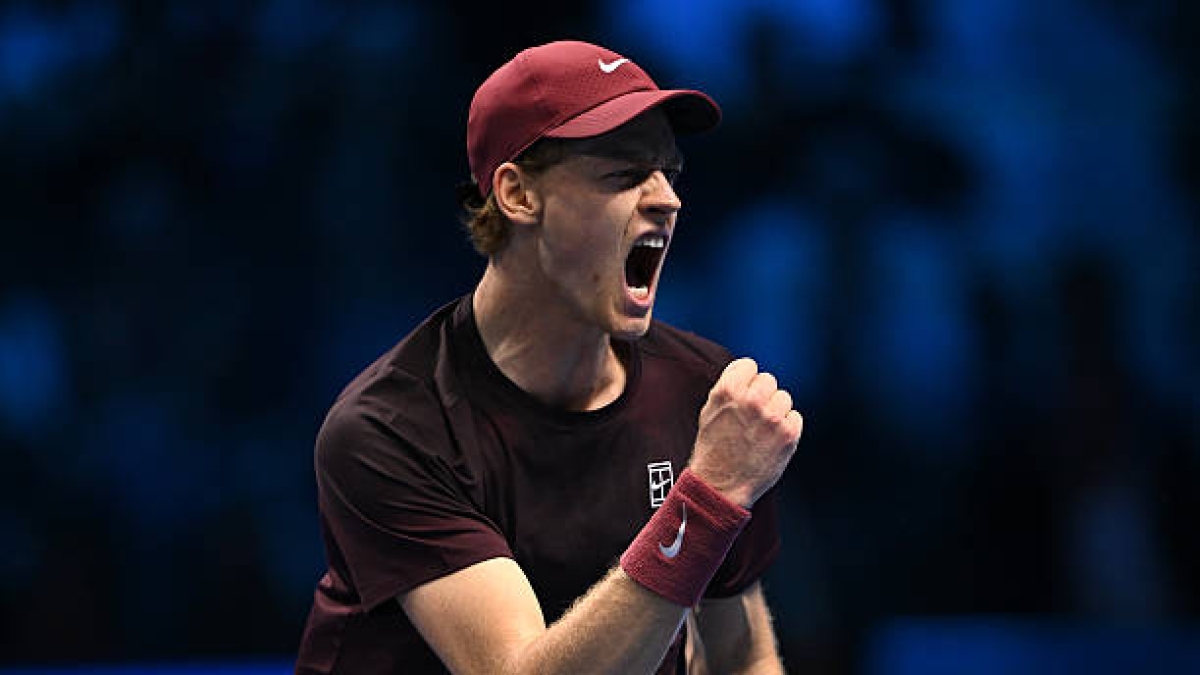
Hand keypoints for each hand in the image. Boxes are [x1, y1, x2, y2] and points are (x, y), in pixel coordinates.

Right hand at [688, 358, 802, 506]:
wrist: (720, 486)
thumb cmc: (713, 450)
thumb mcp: (710, 411)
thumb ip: (729, 389)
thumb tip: (747, 375)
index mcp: (728, 390)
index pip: (749, 365)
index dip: (746, 379)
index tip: (744, 392)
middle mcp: (751, 400)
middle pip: (769, 380)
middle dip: (762, 395)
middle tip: (753, 415)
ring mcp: (772, 417)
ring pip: (784, 398)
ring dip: (776, 410)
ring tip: (761, 429)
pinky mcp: (788, 434)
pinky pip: (795, 417)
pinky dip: (787, 427)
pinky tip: (771, 439)